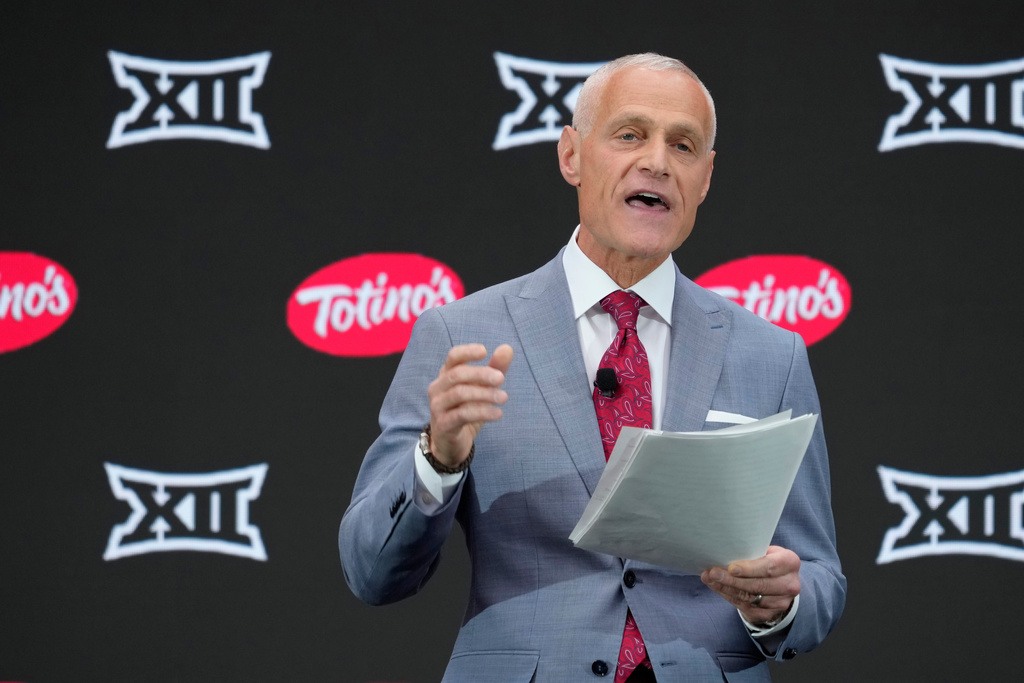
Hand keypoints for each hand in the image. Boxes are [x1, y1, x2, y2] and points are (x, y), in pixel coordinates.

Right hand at [427, 343, 512, 467]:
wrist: (450, 444)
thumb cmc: (466, 411)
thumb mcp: (482, 390)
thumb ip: (494, 369)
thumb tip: (508, 348)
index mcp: (446, 375)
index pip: (453, 357)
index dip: (467, 352)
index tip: (485, 351)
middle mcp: (438, 388)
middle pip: (457, 374)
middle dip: (481, 374)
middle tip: (501, 378)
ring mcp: (437, 406)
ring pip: (459, 393)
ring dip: (484, 394)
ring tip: (504, 398)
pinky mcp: (443, 424)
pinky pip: (462, 415)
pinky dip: (482, 412)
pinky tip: (498, 414)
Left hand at [700, 545, 800, 626]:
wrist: (780, 583)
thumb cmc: (768, 560)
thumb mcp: (767, 551)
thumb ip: (752, 551)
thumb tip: (725, 550)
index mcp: (790, 563)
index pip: (769, 567)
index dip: (749, 569)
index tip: (731, 568)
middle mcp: (790, 584)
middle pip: (757, 585)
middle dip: (731, 580)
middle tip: (712, 573)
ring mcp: (781, 602)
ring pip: (749, 597)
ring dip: (725, 588)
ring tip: (709, 579)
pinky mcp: (769, 614)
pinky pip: (745, 606)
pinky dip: (728, 596)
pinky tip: (717, 587)